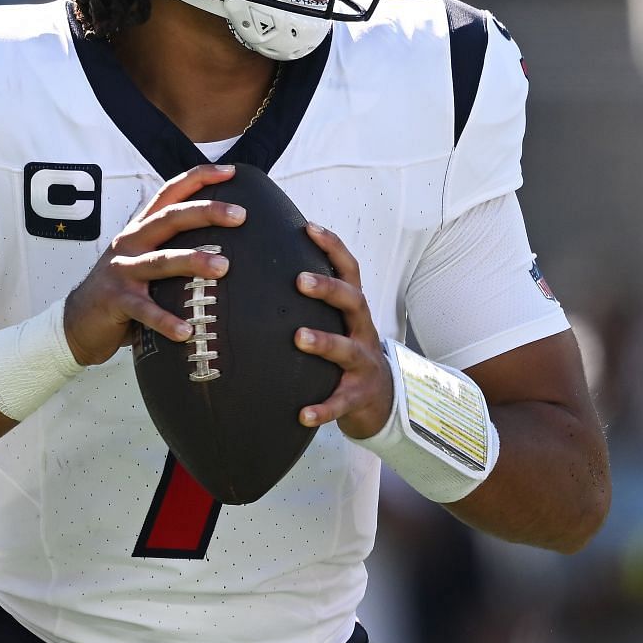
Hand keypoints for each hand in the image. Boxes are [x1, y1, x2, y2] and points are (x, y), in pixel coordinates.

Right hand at [63, 164, 244, 365]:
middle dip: (205, 212)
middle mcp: (131, 242)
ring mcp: (122, 270)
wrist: (77, 322)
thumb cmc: (121, 290)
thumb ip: (173, 250)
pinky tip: (187, 331)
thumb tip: (229, 251)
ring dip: (192, 261)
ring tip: (222, 268)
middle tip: (240, 215)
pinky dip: (166, 320)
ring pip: (160, 260)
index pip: (170, 193)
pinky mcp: (115, 300)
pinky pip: (145, 310)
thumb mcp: (145, 262)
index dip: (198, 178)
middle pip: (169, 218)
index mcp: (141, 229)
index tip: (231, 172)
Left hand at [294, 223, 393, 438]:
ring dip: (324, 342)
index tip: (309, 228)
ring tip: (299, 338)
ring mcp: (362, 363)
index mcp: (353, 309)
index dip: (332, 247)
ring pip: (346, 349)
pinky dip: (323, 409)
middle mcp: (362, 329)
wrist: (379, 397)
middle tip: (300, 280)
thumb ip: (312, 298)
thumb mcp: (336, 320)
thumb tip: (264, 263)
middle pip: (352, 301)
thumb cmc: (345, 348)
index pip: (348, 269)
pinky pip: (340, 402)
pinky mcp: (357, 395)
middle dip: (328, 289)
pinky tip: (303, 414)